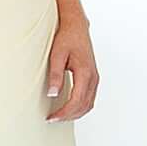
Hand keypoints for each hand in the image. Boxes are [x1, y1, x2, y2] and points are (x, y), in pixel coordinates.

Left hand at [40, 6, 98, 127]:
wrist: (76, 26)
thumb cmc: (66, 38)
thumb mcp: (56, 55)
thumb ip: (55, 75)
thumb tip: (52, 94)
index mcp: (85, 72)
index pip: (76, 101)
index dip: (64, 113)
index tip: (51, 117)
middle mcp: (93, 77)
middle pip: (84, 106)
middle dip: (68, 116)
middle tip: (53, 119)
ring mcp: (95, 77)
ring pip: (89, 104)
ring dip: (75, 113)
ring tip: (59, 116)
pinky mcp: (93, 77)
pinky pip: (89, 98)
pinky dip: (80, 107)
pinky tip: (68, 107)